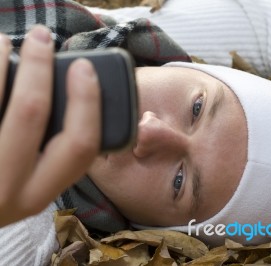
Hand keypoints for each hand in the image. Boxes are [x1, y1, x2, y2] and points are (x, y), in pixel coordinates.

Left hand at [0, 26, 100, 226]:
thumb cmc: (3, 190)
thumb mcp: (35, 185)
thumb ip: (55, 152)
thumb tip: (68, 90)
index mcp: (41, 194)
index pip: (80, 146)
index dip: (87, 102)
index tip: (84, 68)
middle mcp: (7, 187)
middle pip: (31, 113)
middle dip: (40, 67)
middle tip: (41, 38)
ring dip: (1, 62)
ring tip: (4, 42)